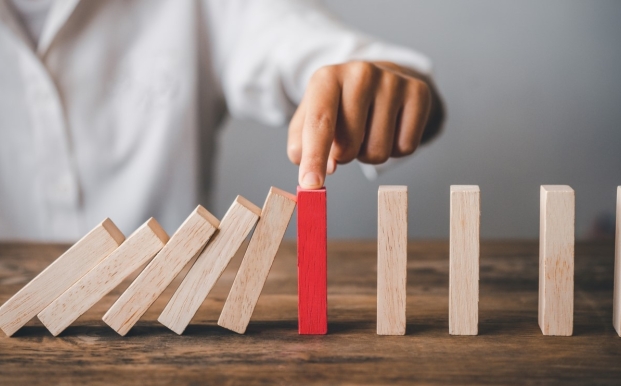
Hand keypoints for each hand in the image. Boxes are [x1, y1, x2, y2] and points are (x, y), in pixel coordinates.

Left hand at [288, 61, 443, 188]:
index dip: (314, 157)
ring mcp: (393, 81)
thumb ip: (302, 144)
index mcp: (328, 77)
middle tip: (347, 139)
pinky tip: (389, 128)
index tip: (311, 184)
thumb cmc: (339, 103)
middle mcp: (361, 73)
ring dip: (369, 154)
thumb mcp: (310, 115)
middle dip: (345, 155)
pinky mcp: (419, 93)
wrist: (377, 77)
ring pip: (378, 152)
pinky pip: (405, 148)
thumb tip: (322, 169)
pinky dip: (395, 149)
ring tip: (368, 131)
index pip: (320, 123)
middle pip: (350, 146)